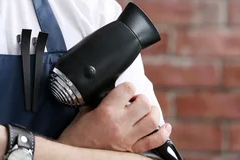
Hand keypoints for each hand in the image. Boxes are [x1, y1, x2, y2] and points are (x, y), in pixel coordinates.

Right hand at [57, 82, 171, 152]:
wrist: (75, 154)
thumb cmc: (78, 133)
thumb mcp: (86, 110)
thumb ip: (100, 100)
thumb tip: (112, 90)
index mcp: (107, 111)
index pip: (128, 88)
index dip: (128, 86)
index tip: (125, 90)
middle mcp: (120, 124)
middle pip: (144, 104)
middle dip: (142, 99)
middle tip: (135, 101)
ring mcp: (127, 139)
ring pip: (152, 121)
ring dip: (153, 113)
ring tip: (147, 111)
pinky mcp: (131, 150)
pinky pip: (154, 142)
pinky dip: (163, 134)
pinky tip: (165, 127)